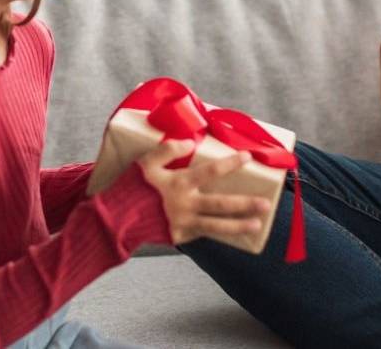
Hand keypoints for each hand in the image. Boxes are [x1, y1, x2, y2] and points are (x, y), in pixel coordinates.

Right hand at [137, 140, 271, 244]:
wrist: (114, 220)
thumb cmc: (129, 188)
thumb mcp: (145, 163)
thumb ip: (167, 150)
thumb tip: (189, 142)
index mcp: (179, 183)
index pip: (211, 171)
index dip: (231, 163)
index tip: (247, 156)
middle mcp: (186, 204)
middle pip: (222, 204)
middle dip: (245, 204)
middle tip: (266, 203)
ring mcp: (183, 223)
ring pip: (217, 226)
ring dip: (239, 225)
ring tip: (256, 224)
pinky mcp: (178, 237)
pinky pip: (201, 234)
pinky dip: (216, 233)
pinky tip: (230, 232)